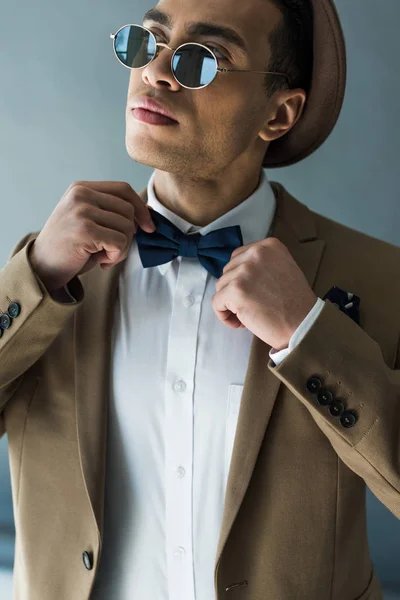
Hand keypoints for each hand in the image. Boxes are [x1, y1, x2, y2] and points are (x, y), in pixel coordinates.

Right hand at [29, 181, 155, 292]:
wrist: (43, 267)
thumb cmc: (71, 247)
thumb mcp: (92, 223)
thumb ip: (114, 214)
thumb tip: (149, 212)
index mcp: (82, 188)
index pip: (123, 189)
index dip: (141, 208)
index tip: (149, 227)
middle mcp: (81, 195)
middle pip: (128, 210)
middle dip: (129, 235)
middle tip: (113, 250)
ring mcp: (81, 211)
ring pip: (126, 227)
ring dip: (122, 248)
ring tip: (104, 256)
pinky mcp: (84, 230)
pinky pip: (120, 243)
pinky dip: (116, 257)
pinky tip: (101, 261)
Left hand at [212, 238, 317, 350]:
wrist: (303, 324)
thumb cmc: (295, 303)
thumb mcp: (284, 269)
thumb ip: (263, 264)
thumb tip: (238, 271)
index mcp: (269, 246)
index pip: (238, 257)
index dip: (241, 278)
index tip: (254, 292)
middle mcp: (256, 253)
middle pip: (228, 271)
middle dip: (234, 290)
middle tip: (252, 305)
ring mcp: (244, 271)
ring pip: (220, 287)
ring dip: (230, 303)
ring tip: (248, 315)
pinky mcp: (235, 290)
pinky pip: (216, 303)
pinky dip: (224, 316)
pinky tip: (240, 322)